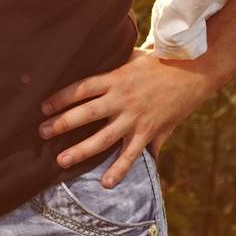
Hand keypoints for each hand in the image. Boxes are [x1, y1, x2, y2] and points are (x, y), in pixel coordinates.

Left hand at [38, 46, 215, 186]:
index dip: (60, 97)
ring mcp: (134, 117)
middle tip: (41, 132)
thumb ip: (116, 59)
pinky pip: (131, 155)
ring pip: (103, 137)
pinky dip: (118, 170)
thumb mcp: (134, 56)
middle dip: (61, 123)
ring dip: (80, 150)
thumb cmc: (161, 62)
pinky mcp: (149, 131)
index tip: (42, 106)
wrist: (193, 71)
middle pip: (85, 113)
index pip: (80, 88)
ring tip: (61, 160)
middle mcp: (121, 98)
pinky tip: (105, 183)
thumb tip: (101, 53)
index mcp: (115, 78)